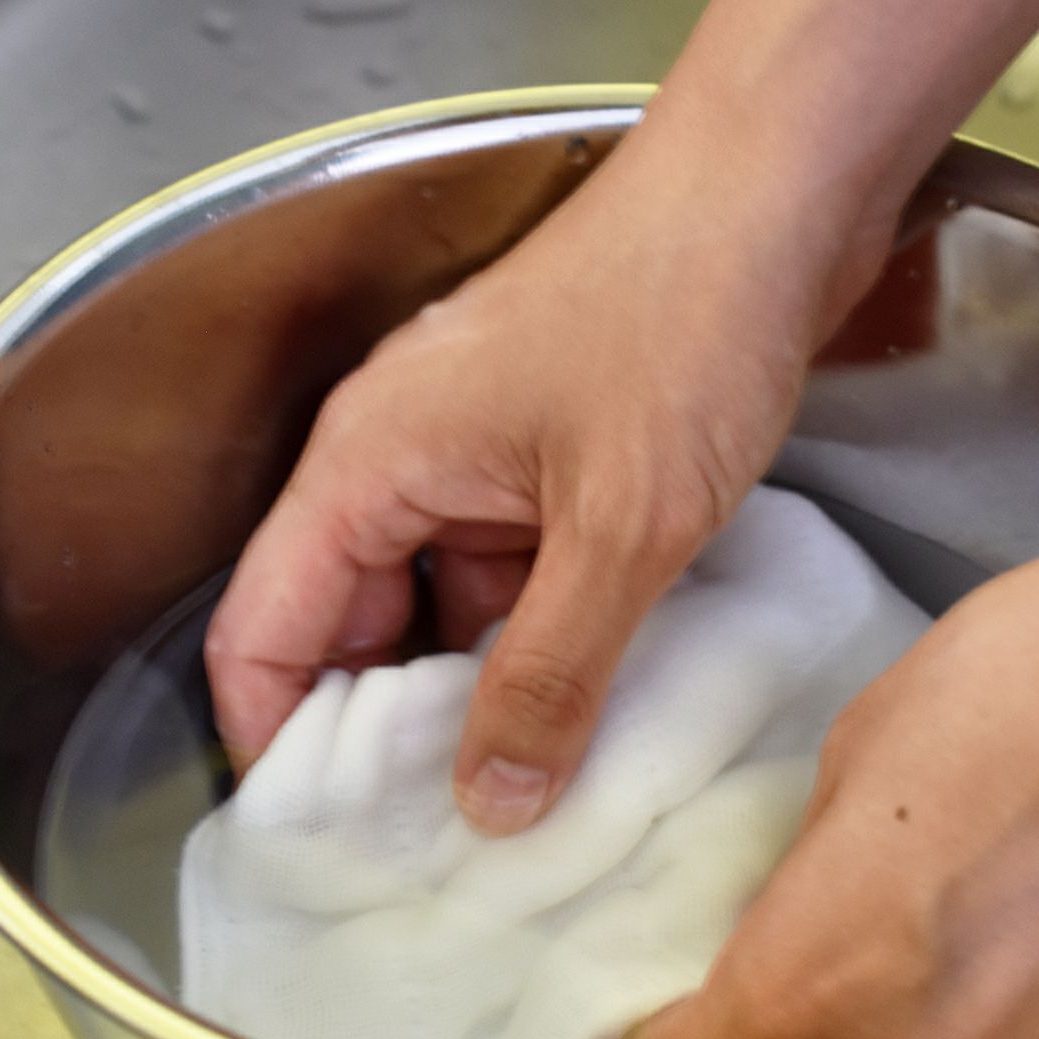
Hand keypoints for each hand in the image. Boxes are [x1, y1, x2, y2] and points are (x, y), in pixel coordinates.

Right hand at [205, 120, 888, 832]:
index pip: (265, 630)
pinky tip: (594, 701)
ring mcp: (483, 456)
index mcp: (369, 465)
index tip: (332, 837)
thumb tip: (494, 800)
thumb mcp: (619, 528)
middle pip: (351, 626)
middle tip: (448, 839)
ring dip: (481, 688)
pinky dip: (544, 636)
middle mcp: (405, 461)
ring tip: (529, 791)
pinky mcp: (554, 459)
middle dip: (392, 732)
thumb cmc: (682, 320)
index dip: (279, 740)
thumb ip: (552, 672)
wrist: (774, 199)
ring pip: (447, 605)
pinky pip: (519, 572)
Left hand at [610, 528, 1038, 1038]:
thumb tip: (813, 901)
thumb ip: (812, 869)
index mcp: (809, 987)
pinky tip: (994, 930)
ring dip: (879, 1032)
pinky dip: (977, 1017)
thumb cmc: (1030, 692)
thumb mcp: (857, 758)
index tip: (652, 1017)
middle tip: (774, 959)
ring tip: (900, 934)